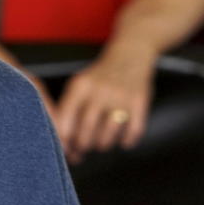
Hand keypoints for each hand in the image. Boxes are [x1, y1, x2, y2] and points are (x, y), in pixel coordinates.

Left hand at [53, 42, 155, 163]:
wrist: (130, 55)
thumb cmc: (99, 77)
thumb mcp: (79, 85)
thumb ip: (69, 109)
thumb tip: (64, 142)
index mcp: (80, 86)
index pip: (66, 120)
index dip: (64, 139)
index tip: (65, 148)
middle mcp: (100, 91)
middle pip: (86, 130)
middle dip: (83, 145)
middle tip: (83, 149)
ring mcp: (121, 96)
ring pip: (108, 134)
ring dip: (103, 144)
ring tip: (100, 144)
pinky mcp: (139, 101)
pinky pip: (133, 131)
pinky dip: (127, 141)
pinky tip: (122, 141)